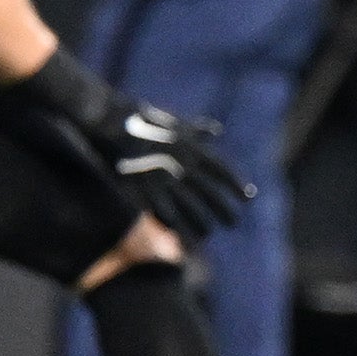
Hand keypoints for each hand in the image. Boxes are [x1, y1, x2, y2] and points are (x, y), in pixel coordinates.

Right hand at [20, 51, 251, 243]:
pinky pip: (164, 214)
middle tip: (233, 222)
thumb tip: (216, 131)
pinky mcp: (142, 189)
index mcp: (190, 146)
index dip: (235, 185)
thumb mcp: (173, 121)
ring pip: (189, 208)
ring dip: (201, 222)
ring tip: (208, 234)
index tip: (248, 198)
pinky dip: (174, 226)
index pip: (220, 169)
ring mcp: (162, 178)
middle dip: (223, 208)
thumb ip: (195, 129)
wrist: (107, 120)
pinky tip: (180, 237)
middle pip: (208, 192)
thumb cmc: (140, 118)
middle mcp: (180, 163)